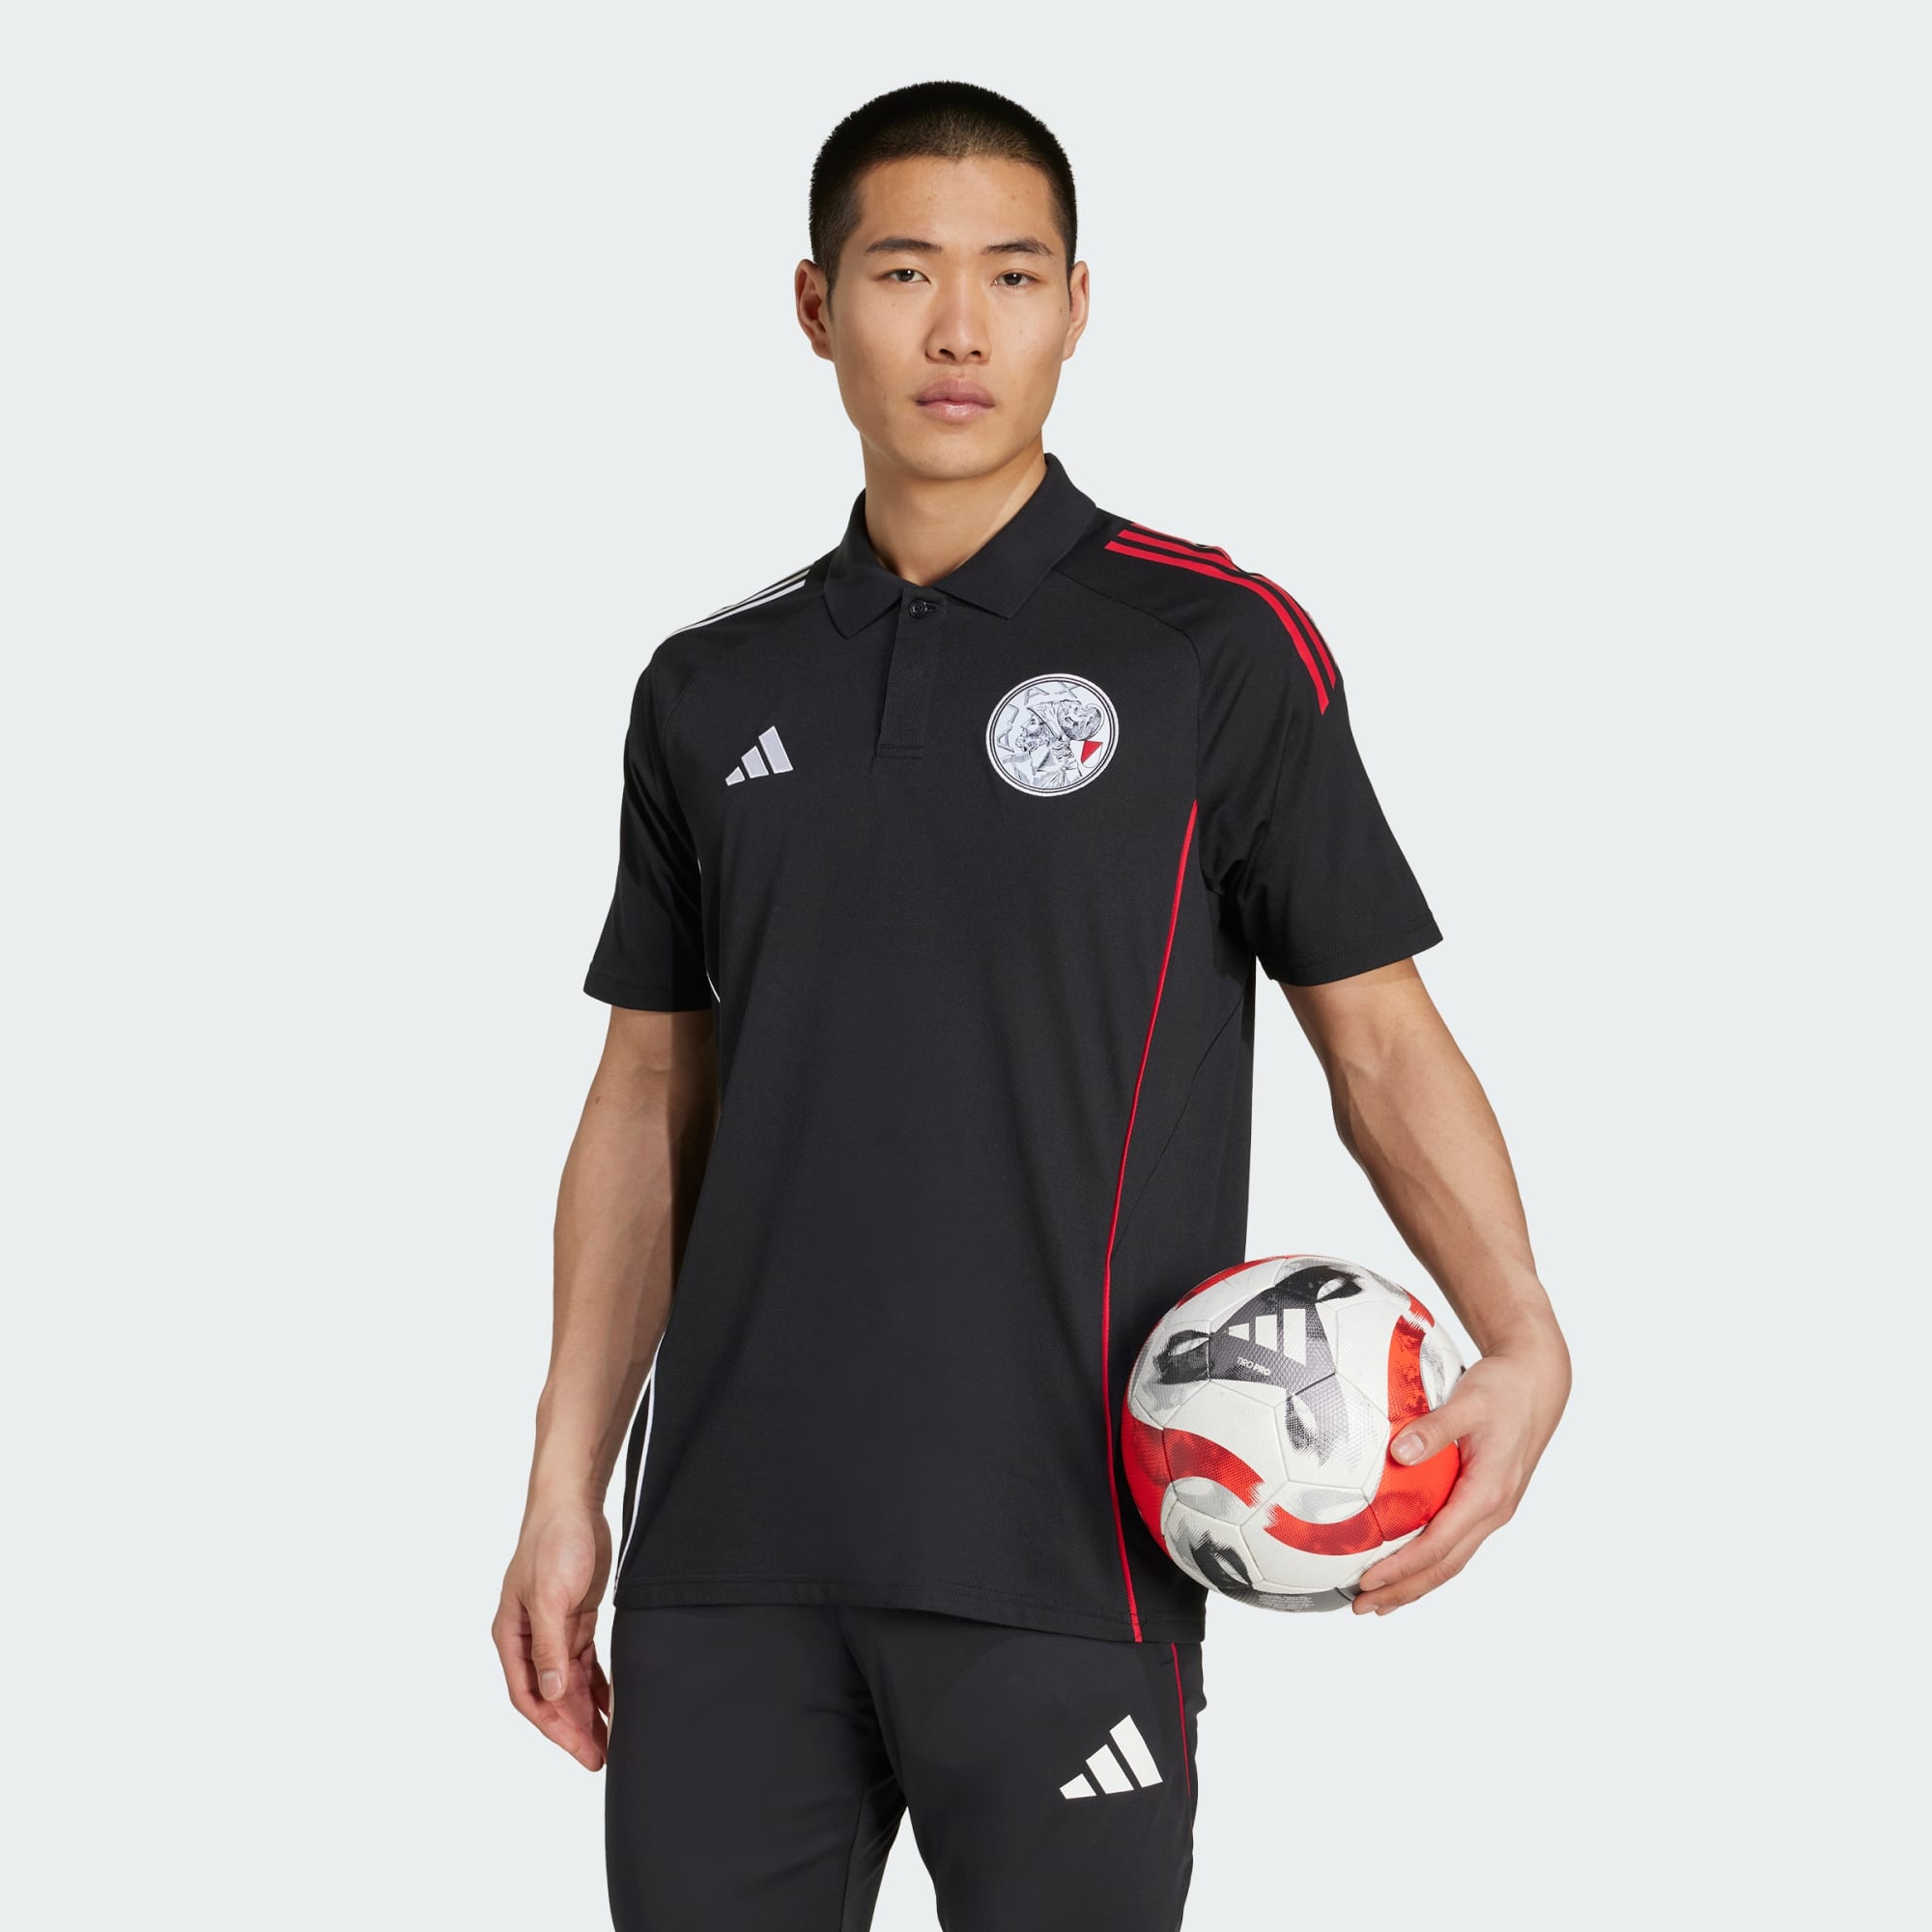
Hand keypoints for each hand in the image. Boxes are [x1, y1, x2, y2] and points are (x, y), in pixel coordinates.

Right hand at [493, 1498, 612, 1767]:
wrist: (574, 1502)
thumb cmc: (553, 1542)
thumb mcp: (549, 1597)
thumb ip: (549, 1648)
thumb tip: (550, 1696)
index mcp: (512, 1636)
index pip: (529, 1695)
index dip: (553, 1727)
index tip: (579, 1750)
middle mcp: (530, 1638)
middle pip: (550, 1696)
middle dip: (572, 1728)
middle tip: (599, 1758)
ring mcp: (554, 1629)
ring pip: (568, 1684)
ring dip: (585, 1712)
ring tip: (608, 1742)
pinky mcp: (576, 1618)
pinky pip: (585, 1663)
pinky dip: (597, 1685)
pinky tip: (612, 1706)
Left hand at [1352, 1325, 1569, 1614]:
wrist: (1538, 1383)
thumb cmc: (1504, 1390)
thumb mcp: (1469, 1402)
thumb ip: (1435, 1428)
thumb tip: (1400, 1453)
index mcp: (1488, 1493)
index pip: (1438, 1546)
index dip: (1402, 1568)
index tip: (1367, 1582)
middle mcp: (1493, 1510)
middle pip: (1444, 1566)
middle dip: (1404, 1590)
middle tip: (1362, 1607)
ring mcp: (1492, 1510)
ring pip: (1452, 1559)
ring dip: (1415, 1582)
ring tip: (1379, 1600)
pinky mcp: (1487, 1501)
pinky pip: (1456, 1542)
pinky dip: (1428, 1560)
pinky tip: (1405, 1563)